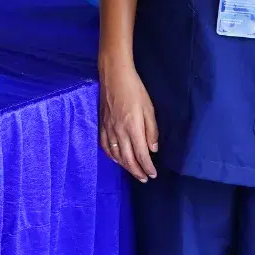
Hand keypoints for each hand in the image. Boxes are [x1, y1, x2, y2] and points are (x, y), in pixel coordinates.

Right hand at [99, 62, 158, 181]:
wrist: (114, 76)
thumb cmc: (135, 89)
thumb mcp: (149, 108)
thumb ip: (151, 130)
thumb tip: (153, 149)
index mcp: (133, 128)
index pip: (141, 155)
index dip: (147, 167)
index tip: (153, 174)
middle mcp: (119, 132)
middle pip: (128, 159)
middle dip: (137, 171)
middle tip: (144, 178)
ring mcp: (108, 129)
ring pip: (116, 155)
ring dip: (125, 166)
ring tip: (133, 172)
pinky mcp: (101, 125)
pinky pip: (105, 146)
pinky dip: (111, 156)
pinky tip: (116, 159)